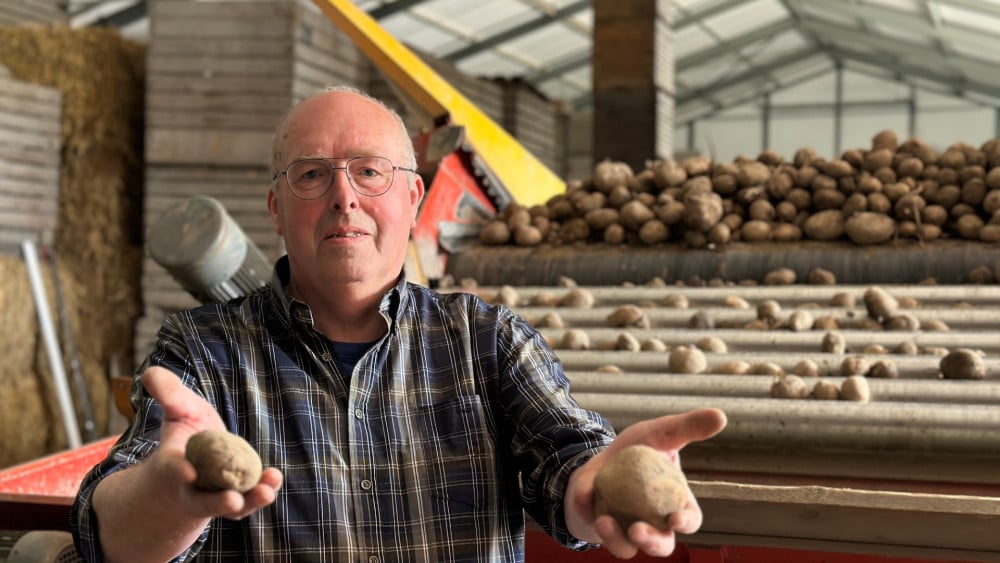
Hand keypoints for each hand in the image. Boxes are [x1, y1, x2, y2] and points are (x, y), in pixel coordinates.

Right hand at [141, 366, 283, 519]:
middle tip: (232, 501)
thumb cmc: (184, 434)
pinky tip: (274, 478)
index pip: (173, 470)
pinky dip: (262, 491)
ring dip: (249, 501)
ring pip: (231, 507)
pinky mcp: (237, 497)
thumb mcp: (177, 409)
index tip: (187, 472)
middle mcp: (192, 488)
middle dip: (216, 502)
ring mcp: (216, 496)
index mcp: (171, 466)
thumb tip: (150, 373)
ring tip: (266, 493)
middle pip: (202, 501)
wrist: (197, 461)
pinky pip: (249, 499)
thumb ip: (168, 393)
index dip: (178, 471)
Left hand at [564, 408, 726, 558]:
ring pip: (629, 548)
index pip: (689, 520)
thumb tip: (721, 416)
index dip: (686, 523)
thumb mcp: (660, 433)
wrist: (600, 458)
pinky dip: (593, 520)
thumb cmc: (636, 449)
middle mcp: (654, 524)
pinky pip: (601, 534)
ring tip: (605, 522)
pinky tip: (586, 499)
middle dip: (652, 543)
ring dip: (618, 540)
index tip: (676, 519)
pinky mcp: (604, 530)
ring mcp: (628, 530)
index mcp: (674, 504)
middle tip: (637, 530)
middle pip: (662, 546)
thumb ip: (688, 427)